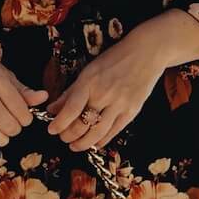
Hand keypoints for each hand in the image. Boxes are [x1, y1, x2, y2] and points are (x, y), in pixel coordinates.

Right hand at [0, 33, 47, 146]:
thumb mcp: (4, 73)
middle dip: (15, 129)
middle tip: (12, 125)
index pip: (22, 112)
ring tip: (2, 134)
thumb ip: (23, 89)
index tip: (23, 118)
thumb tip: (43, 98)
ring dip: (0, 138)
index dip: (26, 120)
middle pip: (8, 125)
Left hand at [46, 30, 168, 150]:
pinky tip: (95, 143)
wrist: (146, 53)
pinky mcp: (132, 111)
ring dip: (84, 143)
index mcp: (89, 82)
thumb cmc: (114, 59)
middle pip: (82, 124)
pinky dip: (102, 141)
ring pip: (98, 133)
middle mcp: (104, 94)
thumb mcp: (89, 71)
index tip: (51, 130)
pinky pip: (114, 131)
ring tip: (75, 145)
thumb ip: (70, 92)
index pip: (71, 110)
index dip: (59, 124)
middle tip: (63, 138)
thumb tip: (53, 109)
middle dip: (69, 135)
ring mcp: (119, 104)